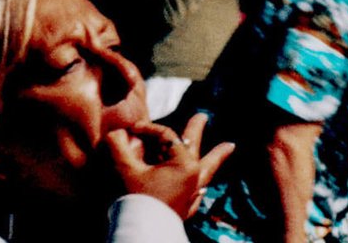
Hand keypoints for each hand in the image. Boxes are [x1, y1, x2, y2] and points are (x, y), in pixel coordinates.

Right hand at [105, 114, 234, 218]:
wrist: (142, 231)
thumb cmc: (135, 198)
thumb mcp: (124, 168)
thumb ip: (118, 145)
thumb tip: (117, 133)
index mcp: (184, 164)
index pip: (167, 136)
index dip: (149, 129)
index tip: (133, 129)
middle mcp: (194, 176)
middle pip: (195, 147)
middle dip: (196, 129)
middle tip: (203, 116)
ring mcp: (193, 193)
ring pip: (207, 170)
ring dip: (216, 157)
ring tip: (230, 146)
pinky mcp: (186, 207)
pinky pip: (200, 191)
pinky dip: (202, 184)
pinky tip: (204, 185)